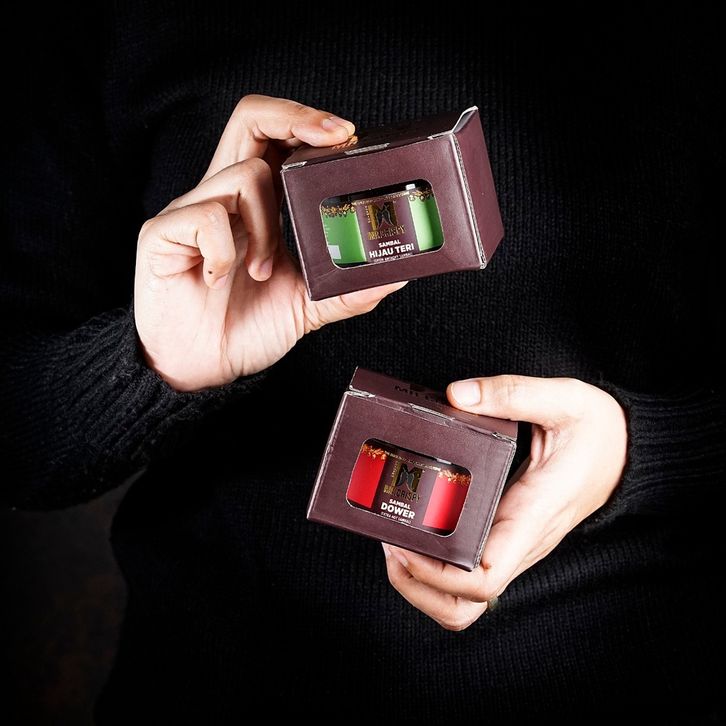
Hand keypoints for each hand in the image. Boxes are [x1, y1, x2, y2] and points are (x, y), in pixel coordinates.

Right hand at [134, 95, 405, 390]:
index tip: (350, 136)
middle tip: (336, 137)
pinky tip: (223, 278)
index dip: (309, 124)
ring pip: (243, 176)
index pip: (276, 138)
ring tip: (262, 271)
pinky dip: (227, 251)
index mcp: (256, 205)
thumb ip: (344, 290)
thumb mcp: (305, 305)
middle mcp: (224, 196)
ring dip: (267, 226)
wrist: (201, 369)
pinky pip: (205, 218)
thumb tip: (395, 278)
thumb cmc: (244, 329)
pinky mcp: (163, 233)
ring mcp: (191, 211)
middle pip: (250, 119)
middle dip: (296, 117)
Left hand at [382, 375, 626, 629]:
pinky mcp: (506, 534)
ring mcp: (512, 543)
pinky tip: (415, 528)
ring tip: (393, 541)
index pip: (485, 578)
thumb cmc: (600, 431)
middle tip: (388, 542)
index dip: (435, 575)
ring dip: (421, 583)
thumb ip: (511, 393)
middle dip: (416, 586)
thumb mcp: (563, 400)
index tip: (402, 542)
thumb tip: (457, 395)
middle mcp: (519, 541)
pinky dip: (435, 564)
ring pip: (465, 598)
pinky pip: (468, 570)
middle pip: (465, 604)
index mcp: (532, 517)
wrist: (626, 449)